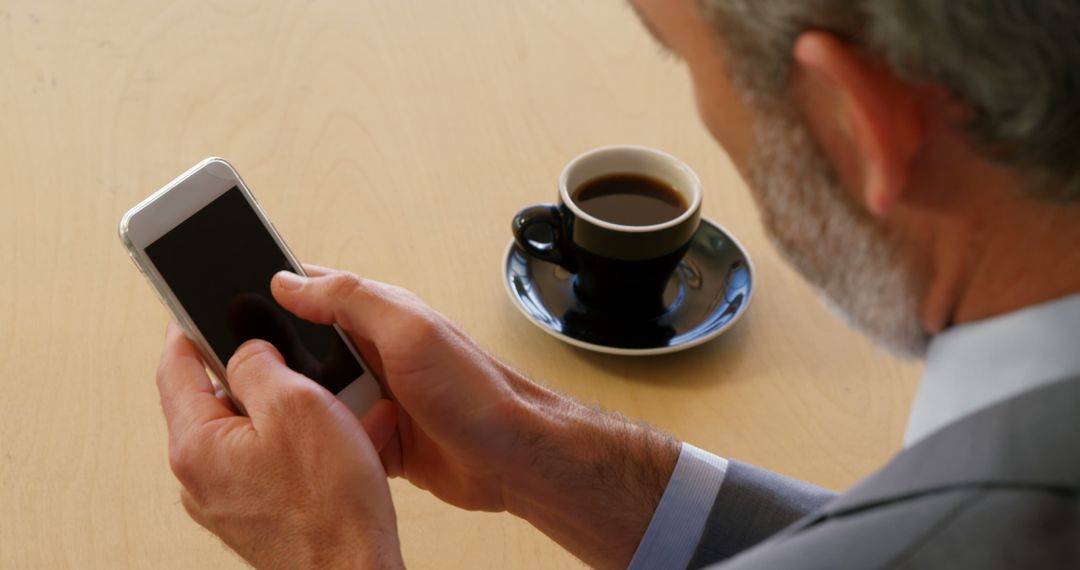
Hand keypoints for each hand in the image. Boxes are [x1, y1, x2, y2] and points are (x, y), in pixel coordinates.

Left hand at [156, 323, 403, 568]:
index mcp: (197, 444)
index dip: (188, 328)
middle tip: (296, 357)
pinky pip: (274, 462)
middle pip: (219, 400)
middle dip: (262, 373)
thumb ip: (259, 364)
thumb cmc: (329, 503)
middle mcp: (201, 477)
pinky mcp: (258, 515)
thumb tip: (247, 350)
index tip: (197, 306)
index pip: (174, 367)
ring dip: (294, 410)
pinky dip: (305, 444)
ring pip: (254, 432)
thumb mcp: (298, 405)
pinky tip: (347, 440)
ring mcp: (228, 500)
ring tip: (338, 404)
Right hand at [272, 266, 679, 568]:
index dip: (274, 291)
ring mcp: (379, 396)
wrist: (514, 459)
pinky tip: (323, 450)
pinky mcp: (382, 437)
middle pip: (305, 349)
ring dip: (307, 410)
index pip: (314, 289)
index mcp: (381, 315)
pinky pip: (337, 437)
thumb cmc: (475, 390)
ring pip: (316, 399)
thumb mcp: (409, 331)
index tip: (228, 300)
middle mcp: (377, 351)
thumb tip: (290, 279)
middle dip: (280, 363)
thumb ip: (351, 300)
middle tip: (253, 378)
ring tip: (296, 420)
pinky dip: (329, 443)